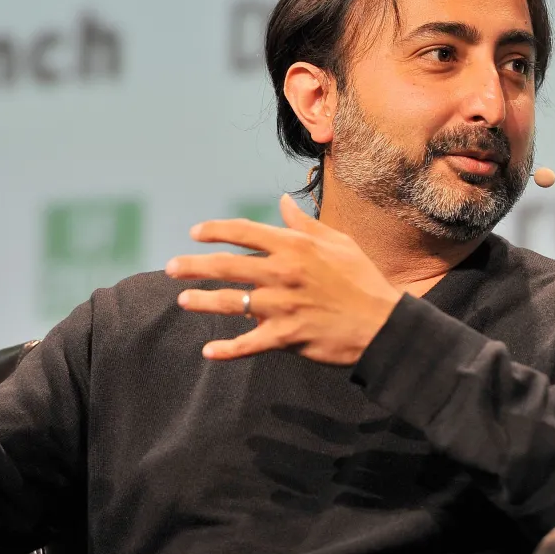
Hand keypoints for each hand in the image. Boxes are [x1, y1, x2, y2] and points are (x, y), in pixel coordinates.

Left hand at [166, 194, 401, 364]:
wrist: (383, 324)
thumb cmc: (363, 280)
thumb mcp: (338, 242)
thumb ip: (305, 223)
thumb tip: (282, 201)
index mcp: (295, 246)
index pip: (244, 232)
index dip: (215, 231)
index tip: (195, 233)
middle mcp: (283, 273)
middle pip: (226, 266)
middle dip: (193, 266)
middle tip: (171, 268)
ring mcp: (282, 306)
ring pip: (231, 303)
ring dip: (202, 302)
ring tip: (183, 301)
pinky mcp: (286, 337)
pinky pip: (248, 344)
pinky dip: (227, 349)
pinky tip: (209, 351)